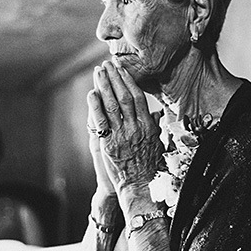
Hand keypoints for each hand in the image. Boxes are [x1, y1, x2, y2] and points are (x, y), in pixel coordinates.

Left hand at [88, 62, 162, 199]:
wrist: (141, 187)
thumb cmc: (151, 166)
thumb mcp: (159, 144)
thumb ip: (157, 127)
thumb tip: (159, 115)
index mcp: (148, 126)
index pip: (138, 97)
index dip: (128, 80)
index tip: (122, 68)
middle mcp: (135, 128)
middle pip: (124, 96)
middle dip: (115, 78)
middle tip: (107, 63)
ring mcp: (121, 136)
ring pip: (112, 105)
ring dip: (104, 86)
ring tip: (98, 72)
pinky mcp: (108, 145)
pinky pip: (100, 122)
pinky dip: (95, 106)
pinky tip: (91, 93)